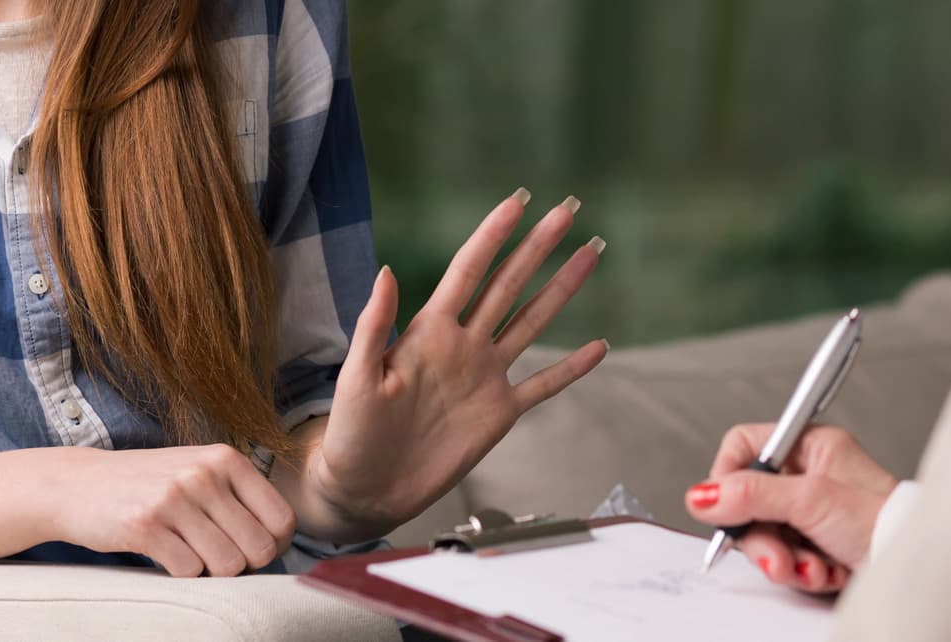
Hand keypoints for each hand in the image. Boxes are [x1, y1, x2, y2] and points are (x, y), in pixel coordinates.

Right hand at [48, 445, 294, 576]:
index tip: (250, 550)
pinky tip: (163, 555)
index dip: (273, 546)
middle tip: (215, 557)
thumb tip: (280, 545)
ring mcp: (174, 498)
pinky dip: (181, 573)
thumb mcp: (197, 471)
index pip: (282, 520)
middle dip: (242, 564)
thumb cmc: (148, 484)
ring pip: (228, 565)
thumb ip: (239, 497)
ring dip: (211, 571)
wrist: (76, 484)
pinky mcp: (145, 526)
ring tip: (188, 554)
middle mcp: (203, 474)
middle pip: (260, 549)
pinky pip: (189, 571)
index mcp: (225, 459)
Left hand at [308, 189, 608, 536]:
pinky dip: (571, 368)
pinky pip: (542, 385)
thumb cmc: (351, 433)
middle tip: (568, 211)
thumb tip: (387, 270)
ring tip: (590, 256)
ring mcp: (484, 377)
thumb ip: (373, 325)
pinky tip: (599, 347)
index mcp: (428, 332)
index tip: (517, 201)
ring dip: (561, 290)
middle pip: (508, 285)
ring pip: (532, 323)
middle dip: (537, 248)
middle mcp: (463, 346)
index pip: (468, 271)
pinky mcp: (498, 414)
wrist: (366, 488)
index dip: (492, 236)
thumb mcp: (356, 377)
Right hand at [686, 424, 895, 592]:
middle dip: (762, 536)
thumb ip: (753, 495)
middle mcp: (809, 475)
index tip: (723, 506)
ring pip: (764, 534)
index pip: (744, 448)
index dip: (727, 477)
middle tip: (775, 555)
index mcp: (810, 446)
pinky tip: (824, 573)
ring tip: (809, 569)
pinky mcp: (816, 543)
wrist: (916, 566)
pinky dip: (801, 571)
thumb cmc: (885, 521)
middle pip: (749, 500)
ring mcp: (811, 511)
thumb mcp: (811, 501)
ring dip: (783, 559)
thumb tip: (703, 495)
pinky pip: (784, 556)